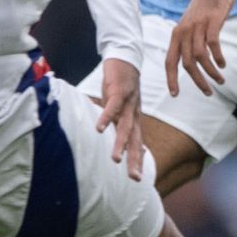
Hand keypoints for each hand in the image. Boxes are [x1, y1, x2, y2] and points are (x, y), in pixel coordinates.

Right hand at [96, 58, 145, 179]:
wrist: (125, 58)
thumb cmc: (121, 86)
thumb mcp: (121, 108)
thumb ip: (121, 124)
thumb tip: (120, 142)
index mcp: (133, 119)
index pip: (137, 143)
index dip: (137, 160)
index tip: (138, 178)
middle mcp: (133, 113)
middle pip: (134, 140)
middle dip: (134, 159)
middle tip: (134, 178)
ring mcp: (127, 103)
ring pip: (124, 126)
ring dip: (120, 143)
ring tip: (114, 159)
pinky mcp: (117, 91)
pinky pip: (112, 106)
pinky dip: (106, 117)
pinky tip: (99, 129)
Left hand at [166, 0, 236, 97]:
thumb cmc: (206, 5)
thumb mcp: (191, 23)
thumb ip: (189, 40)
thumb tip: (191, 60)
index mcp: (177, 34)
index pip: (170, 61)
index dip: (171, 79)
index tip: (174, 94)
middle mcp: (184, 31)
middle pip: (187, 64)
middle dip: (198, 81)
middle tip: (208, 92)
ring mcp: (198, 26)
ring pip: (201, 58)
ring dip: (211, 73)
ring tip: (221, 80)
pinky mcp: (212, 22)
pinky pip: (213, 46)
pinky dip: (218, 58)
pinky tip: (223, 64)